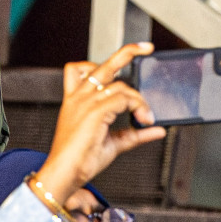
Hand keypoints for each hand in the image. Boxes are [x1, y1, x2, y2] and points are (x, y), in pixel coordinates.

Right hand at [32, 42, 166, 204]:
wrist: (64, 174)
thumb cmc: (79, 160)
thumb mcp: (113, 144)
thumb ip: (134, 134)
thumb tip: (155, 130)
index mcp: (76, 101)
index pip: (84, 69)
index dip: (105, 62)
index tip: (127, 56)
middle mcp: (79, 97)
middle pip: (104, 65)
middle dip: (127, 52)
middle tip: (145, 48)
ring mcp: (85, 102)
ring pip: (121, 86)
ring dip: (139, 101)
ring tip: (145, 118)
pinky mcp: (94, 111)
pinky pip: (124, 99)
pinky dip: (139, 108)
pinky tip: (143, 120)